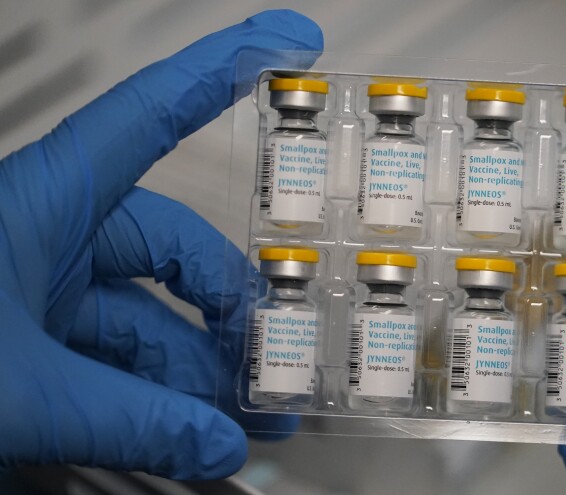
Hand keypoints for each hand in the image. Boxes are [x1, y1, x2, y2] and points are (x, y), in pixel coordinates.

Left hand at [0, 10, 321, 478]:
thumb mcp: (17, 390)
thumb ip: (130, 420)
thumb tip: (213, 444)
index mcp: (44, 201)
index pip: (155, 114)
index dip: (226, 68)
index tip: (289, 43)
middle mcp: (49, 233)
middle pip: (173, 244)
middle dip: (232, 303)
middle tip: (277, 347)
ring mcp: (41, 291)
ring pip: (148, 314)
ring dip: (200, 367)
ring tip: (249, 413)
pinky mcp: (31, 343)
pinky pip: (116, 358)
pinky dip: (158, 395)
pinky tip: (192, 431)